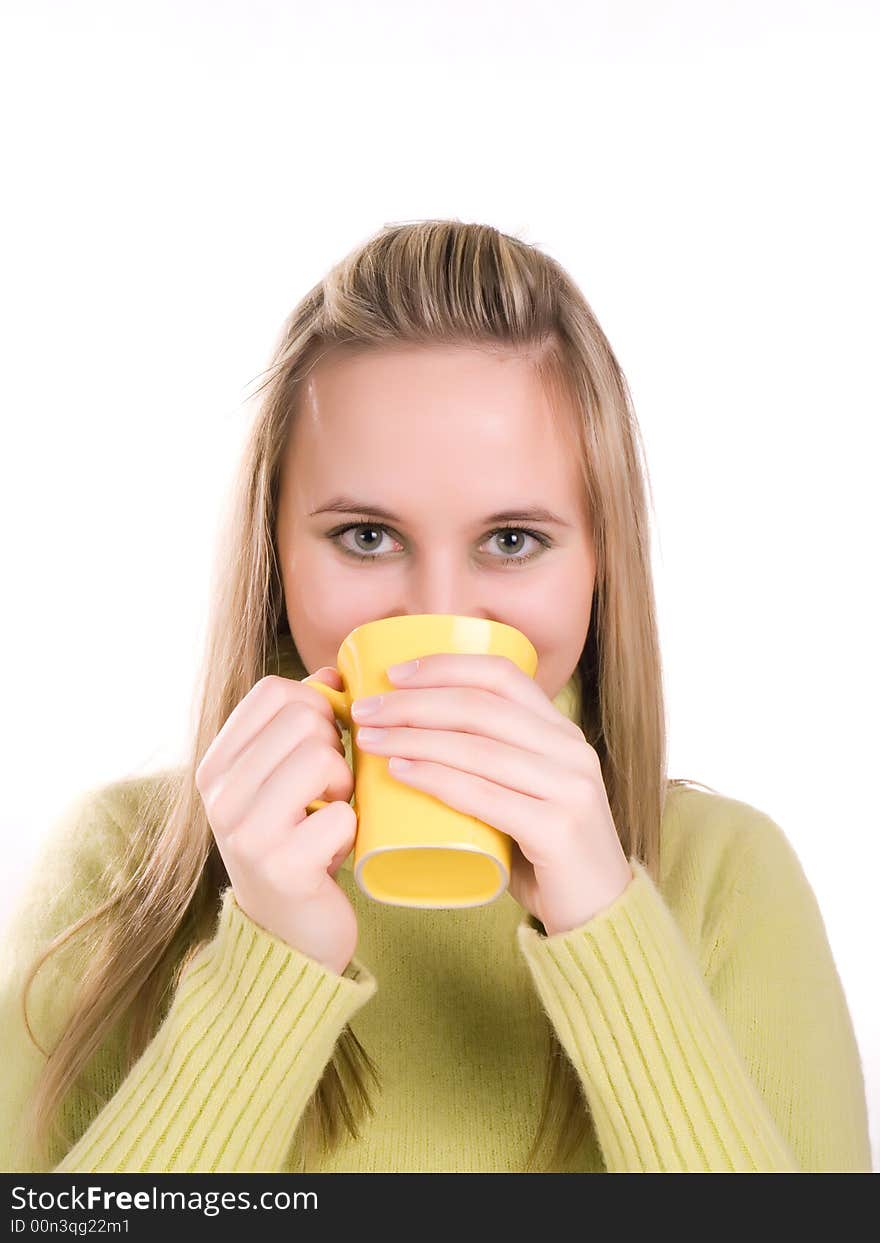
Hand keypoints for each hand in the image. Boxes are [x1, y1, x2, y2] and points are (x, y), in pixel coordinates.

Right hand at [195, 667, 358, 975]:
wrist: (290, 935)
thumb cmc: (297, 844)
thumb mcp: (286, 780)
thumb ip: (301, 726)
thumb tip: (333, 671)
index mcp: (216, 766)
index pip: (273, 692)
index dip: (316, 706)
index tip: (324, 742)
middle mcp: (219, 796)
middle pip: (303, 719)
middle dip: (334, 748)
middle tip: (331, 789)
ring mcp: (246, 832)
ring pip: (321, 758)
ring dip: (344, 786)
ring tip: (333, 814)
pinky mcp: (282, 867)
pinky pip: (344, 814)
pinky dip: (353, 830)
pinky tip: (335, 851)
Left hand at [351, 653, 633, 935]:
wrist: (599, 915)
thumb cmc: (544, 854)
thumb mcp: (525, 794)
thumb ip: (489, 765)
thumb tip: (409, 738)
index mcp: (561, 732)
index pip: (501, 675)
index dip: (444, 666)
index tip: (392, 674)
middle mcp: (571, 750)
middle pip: (480, 707)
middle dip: (413, 703)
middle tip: (365, 711)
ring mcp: (570, 789)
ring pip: (477, 748)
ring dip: (413, 738)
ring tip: (370, 740)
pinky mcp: (558, 830)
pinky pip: (485, 795)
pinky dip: (437, 779)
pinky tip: (401, 772)